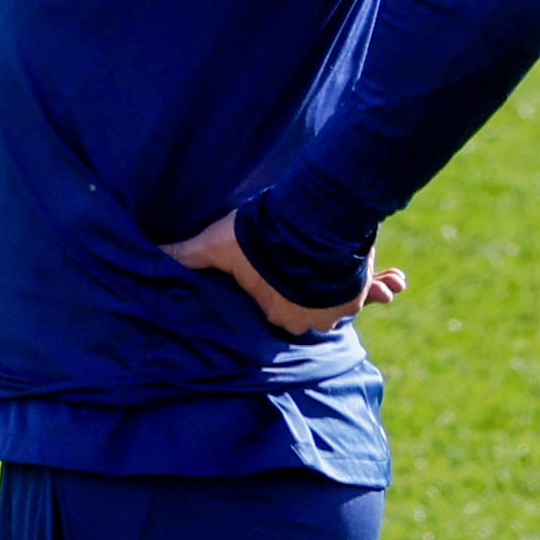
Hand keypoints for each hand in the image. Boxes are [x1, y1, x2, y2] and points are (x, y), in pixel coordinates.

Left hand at [164, 213, 404, 336]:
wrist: (312, 220)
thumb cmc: (257, 237)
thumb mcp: (213, 246)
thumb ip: (184, 256)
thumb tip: (149, 255)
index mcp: (274, 316)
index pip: (275, 318)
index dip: (276, 299)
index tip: (277, 284)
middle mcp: (308, 320)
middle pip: (310, 312)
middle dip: (311, 296)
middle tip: (306, 276)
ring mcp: (338, 306)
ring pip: (343, 302)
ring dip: (347, 289)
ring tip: (341, 274)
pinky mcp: (362, 288)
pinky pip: (375, 291)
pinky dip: (379, 284)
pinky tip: (391, 282)